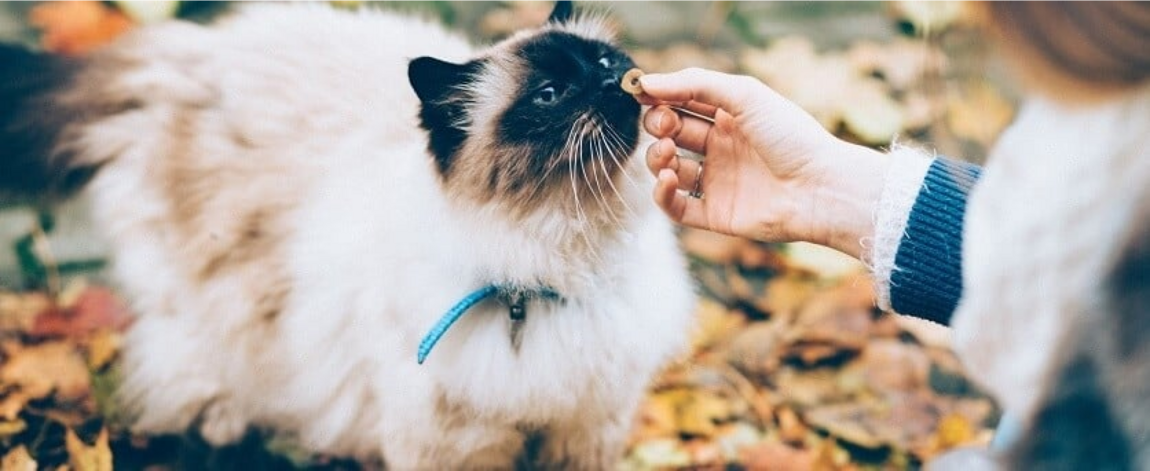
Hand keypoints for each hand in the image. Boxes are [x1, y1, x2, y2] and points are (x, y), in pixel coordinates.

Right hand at [638, 68, 888, 258]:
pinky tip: (668, 179)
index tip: (641, 93)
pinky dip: (662, 194)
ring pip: (668, 169)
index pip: (683, 103)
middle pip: (671, 134)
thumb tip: (647, 82)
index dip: (660, 98)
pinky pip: (676, 207)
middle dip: (658, 126)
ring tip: (667, 153)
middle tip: (664, 125)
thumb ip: (695, 84)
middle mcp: (721, 148)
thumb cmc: (791, 136)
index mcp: (730, 117)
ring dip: (656, 158)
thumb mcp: (744, 95)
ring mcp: (718, 182)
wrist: (820, 187)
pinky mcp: (716, 214)